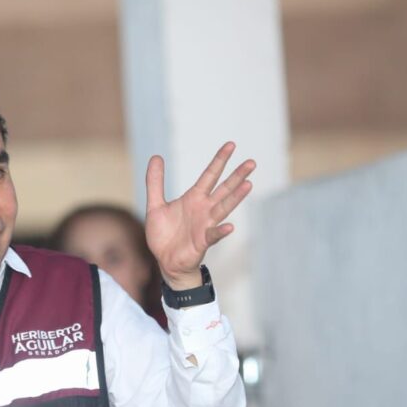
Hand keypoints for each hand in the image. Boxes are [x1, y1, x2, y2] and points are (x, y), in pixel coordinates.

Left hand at [144, 142, 254, 288]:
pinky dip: (221, 231)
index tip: (231, 145)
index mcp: (194, 198)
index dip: (219, 160)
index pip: (210, 175)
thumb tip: (156, 157)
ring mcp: (205, 225)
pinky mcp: (202, 241)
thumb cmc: (164, 235)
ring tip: (248, 184)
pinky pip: (213, 235)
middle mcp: (204, 209)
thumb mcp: (155, 205)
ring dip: (236, 197)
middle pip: (224, 189)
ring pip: (223, 207)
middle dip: (237, 176)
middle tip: (251, 162)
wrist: (165, 261)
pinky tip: (230, 226)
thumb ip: (155, 182)